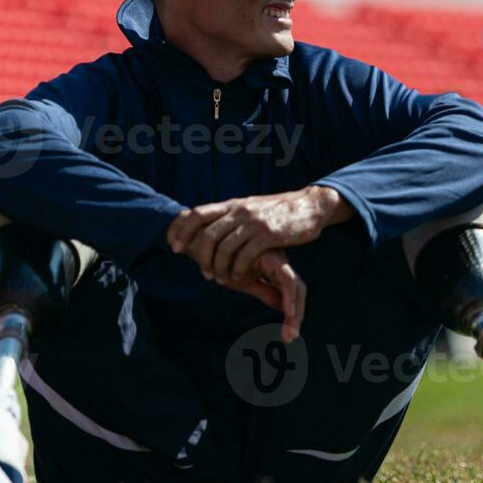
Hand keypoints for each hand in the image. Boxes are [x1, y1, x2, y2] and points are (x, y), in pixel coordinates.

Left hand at [166, 186, 352, 282]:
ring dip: (219, 267)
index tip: (173, 246)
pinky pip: (245, 256)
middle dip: (201, 257)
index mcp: (232, 204)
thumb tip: (209, 228)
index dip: (180, 229)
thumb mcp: (250, 208)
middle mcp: (239, 211)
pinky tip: (239, 277)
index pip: (196, 213)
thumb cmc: (277, 211)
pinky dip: (237, 269)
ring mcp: (253, 222)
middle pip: (208, 234)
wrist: (309, 205)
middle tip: (203, 272)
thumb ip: (231, 216)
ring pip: (224, 248)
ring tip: (221, 278)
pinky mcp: (268, 235)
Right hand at [208, 248, 306, 342]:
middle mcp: (278, 260)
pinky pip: (286, 279)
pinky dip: (288, 297)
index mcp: (274, 266)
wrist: (201, 240)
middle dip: (297, 315)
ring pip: (294, 286)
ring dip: (294, 312)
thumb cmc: (220, 259)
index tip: (290, 335)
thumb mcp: (244, 280)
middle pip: (298, 288)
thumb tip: (282, 307)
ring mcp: (275, 256)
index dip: (294, 312)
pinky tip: (287, 311)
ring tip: (290, 333)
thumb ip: (264, 290)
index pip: (291, 290)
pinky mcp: (268, 255)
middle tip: (291, 338)